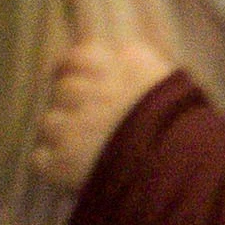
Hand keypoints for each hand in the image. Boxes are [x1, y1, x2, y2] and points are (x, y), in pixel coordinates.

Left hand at [34, 37, 181, 194]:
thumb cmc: (184, 126)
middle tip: (91, 122)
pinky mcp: (60, 162)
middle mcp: (95, 90)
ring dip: (62, 135)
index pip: (79, 56)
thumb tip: (106, 55)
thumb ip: (135, 65)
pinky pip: (39, 158)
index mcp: (124, 66)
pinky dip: (52, 164)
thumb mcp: (167, 82)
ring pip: (48, 122)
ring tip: (86, 150)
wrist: (182, 169)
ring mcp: (74, 127)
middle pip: (63, 88)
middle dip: (72, 103)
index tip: (72, 76)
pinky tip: (73, 169)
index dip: (72, 67)